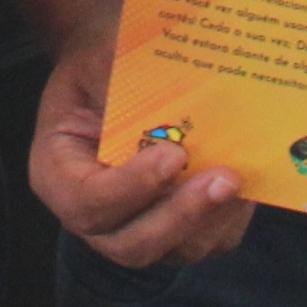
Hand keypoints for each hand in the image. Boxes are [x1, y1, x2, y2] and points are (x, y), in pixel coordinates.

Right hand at [29, 36, 251, 268]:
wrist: (116, 68)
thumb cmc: (100, 60)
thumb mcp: (98, 55)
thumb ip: (118, 75)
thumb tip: (165, 97)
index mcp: (58, 173)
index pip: (88, 202)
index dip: (132, 188)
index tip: (173, 155)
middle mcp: (93, 214)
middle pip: (132, 245)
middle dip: (181, 216)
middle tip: (222, 179)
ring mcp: (135, 227)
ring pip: (174, 251)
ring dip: (211, 219)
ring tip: (240, 179)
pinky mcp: (176, 229)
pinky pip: (206, 242)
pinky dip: (229, 219)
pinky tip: (248, 181)